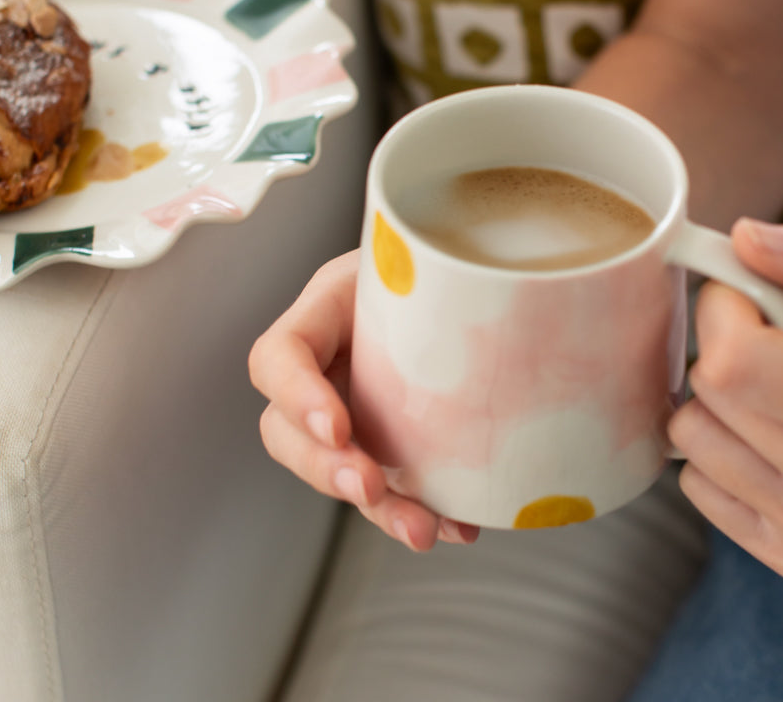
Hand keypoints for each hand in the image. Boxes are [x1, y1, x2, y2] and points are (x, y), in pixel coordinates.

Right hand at [249, 250, 478, 551]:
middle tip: (370, 486)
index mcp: (326, 310)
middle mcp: (326, 365)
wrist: (467, 280)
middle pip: (285, 430)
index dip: (296, 394)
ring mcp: (349, 407)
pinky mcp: (383, 439)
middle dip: (323, 468)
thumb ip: (439, 269)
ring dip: (376, 508)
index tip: (340, 427)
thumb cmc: (446, 258)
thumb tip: (504, 294)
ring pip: (335, 470)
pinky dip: (418, 510)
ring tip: (422, 531)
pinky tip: (457, 525)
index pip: (278, 355)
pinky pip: (387, 488)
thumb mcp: (431, 251)